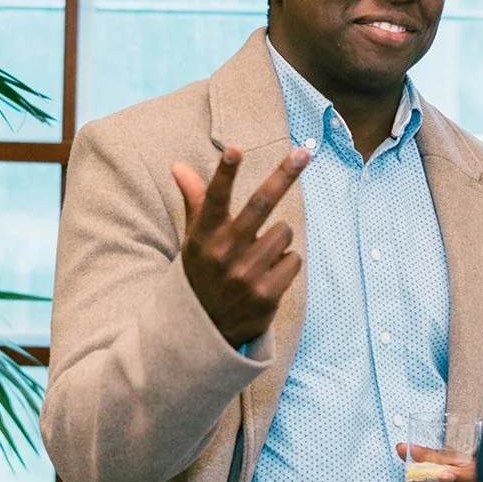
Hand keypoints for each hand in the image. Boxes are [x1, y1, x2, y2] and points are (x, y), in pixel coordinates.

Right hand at [171, 145, 310, 347]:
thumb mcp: (195, 240)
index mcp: (204, 237)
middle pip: (260, 204)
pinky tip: (269, 277)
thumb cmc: (204, 273)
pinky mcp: (267, 295)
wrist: (207, 331)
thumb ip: (195, 201)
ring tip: (260, 257)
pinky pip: (293, 260)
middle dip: (284, 175)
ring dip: (279, 239)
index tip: (235, 150)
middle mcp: (223, 254)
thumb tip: (178, 165)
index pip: (213, 199)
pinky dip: (287, 264)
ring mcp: (246, 275)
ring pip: (284, 233)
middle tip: (304, 152)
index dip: (224, 174)